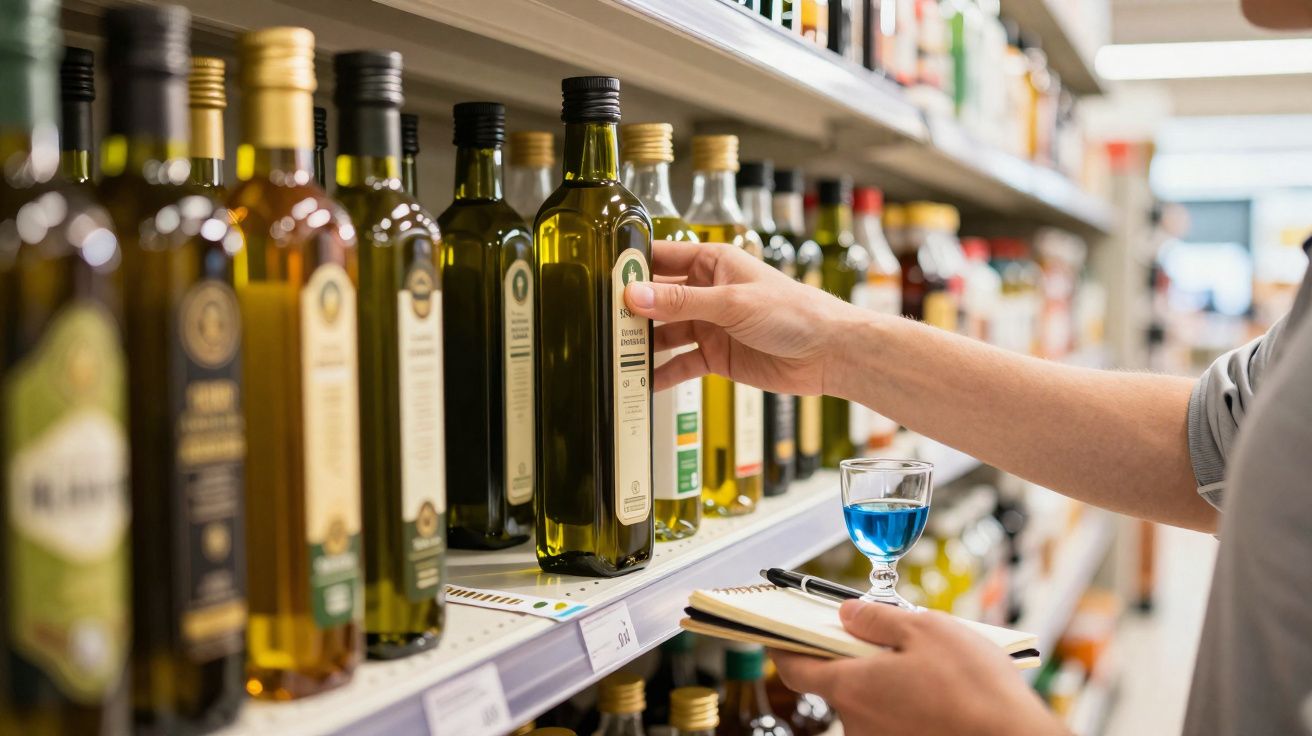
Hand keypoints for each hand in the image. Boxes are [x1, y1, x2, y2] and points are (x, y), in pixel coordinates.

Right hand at [623, 239, 865, 394]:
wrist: (830, 353)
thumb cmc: (794, 312)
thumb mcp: (732, 303)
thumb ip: (681, 303)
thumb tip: (634, 296)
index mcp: (712, 263)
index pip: (661, 259)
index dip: (631, 268)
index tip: (599, 278)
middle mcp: (707, 292)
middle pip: (658, 299)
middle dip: (631, 312)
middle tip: (599, 325)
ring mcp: (711, 325)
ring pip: (665, 333)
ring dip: (643, 345)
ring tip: (613, 357)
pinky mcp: (717, 355)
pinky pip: (682, 362)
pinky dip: (663, 372)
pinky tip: (642, 383)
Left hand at [771, 601, 1064, 735]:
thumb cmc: (975, 689)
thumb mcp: (925, 629)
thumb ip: (877, 619)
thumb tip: (847, 614)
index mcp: (851, 687)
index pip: (795, 667)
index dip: (783, 646)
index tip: (777, 633)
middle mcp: (856, 722)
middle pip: (839, 682)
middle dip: (858, 658)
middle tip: (891, 638)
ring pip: (871, 703)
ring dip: (888, 682)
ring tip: (931, 668)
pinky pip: (893, 721)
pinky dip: (907, 704)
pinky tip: (940, 694)